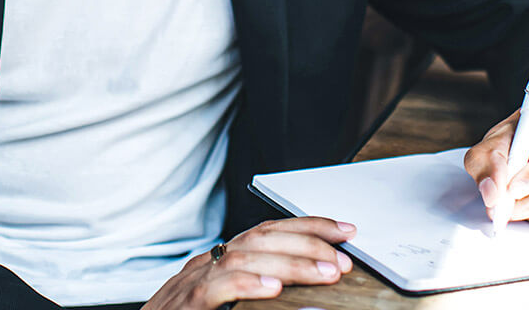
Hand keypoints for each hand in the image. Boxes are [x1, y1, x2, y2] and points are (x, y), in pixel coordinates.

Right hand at [141, 217, 355, 308]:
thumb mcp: (229, 304)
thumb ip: (260, 295)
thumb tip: (313, 300)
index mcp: (220, 264)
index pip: (268, 232)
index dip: (308, 226)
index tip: (344, 231)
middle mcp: (206, 266)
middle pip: (259, 238)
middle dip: (307, 242)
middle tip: (342, 258)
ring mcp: (192, 283)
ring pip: (242, 258)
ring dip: (289, 263)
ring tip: (324, 273)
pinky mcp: (184, 305)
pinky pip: (214, 288)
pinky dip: (245, 285)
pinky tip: (271, 289)